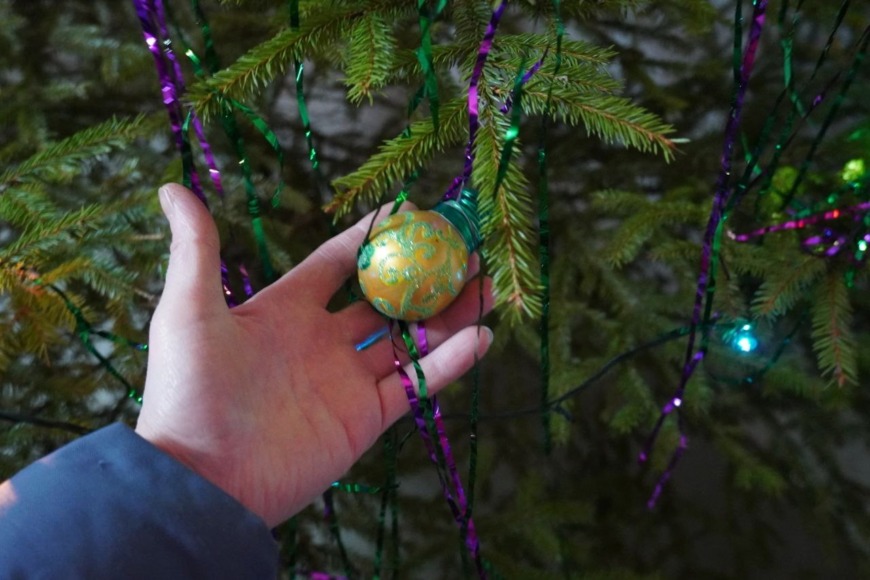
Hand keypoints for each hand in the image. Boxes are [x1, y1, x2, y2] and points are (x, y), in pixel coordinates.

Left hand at [135, 183, 492, 527]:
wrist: (202, 479)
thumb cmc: (190, 390)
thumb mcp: (189, 311)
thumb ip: (197, 249)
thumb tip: (172, 187)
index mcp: (286, 310)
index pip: (338, 261)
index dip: (372, 235)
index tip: (411, 210)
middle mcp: (322, 341)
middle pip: (387, 299)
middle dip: (426, 275)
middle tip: (465, 252)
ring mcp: (347, 380)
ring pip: (411, 340)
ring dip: (450, 315)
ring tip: (487, 288)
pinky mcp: (366, 419)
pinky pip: (416, 385)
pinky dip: (450, 364)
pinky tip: (481, 338)